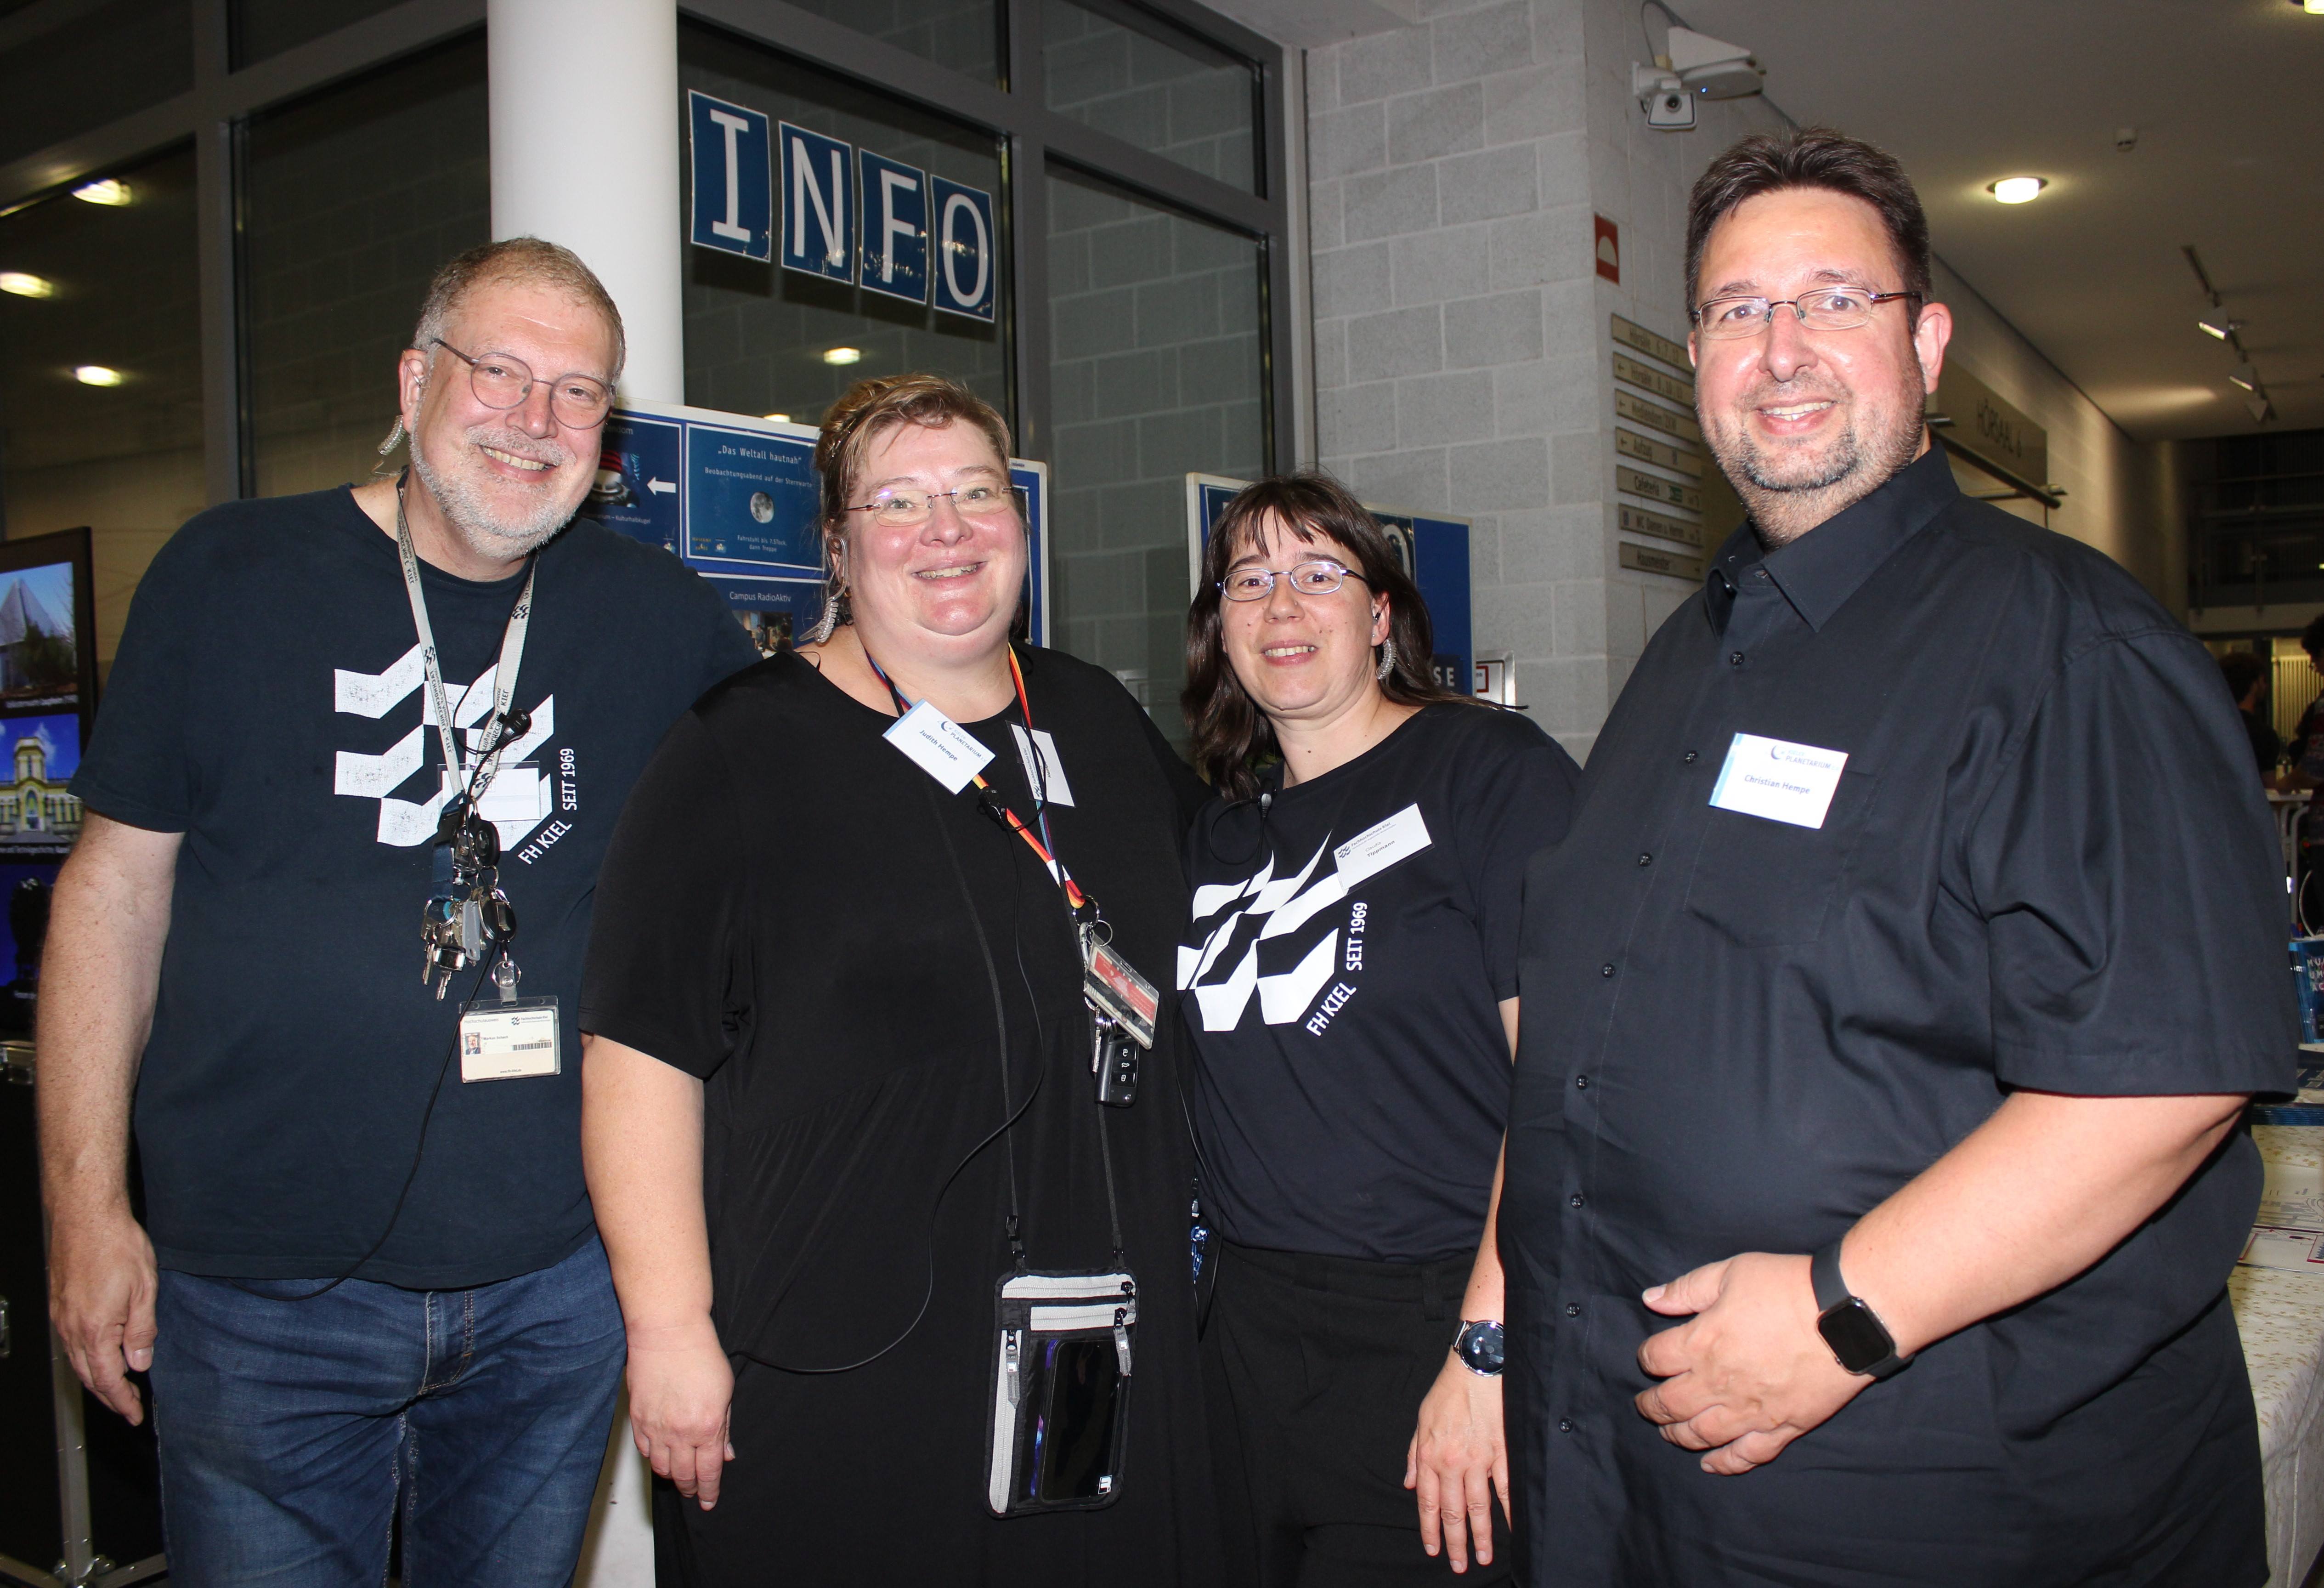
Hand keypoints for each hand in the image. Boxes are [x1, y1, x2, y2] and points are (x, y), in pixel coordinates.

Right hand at [47, 1207, 157, 1423]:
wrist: (85, 1216)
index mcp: (95, 1331)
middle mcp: (72, 1329)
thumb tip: (139, 1365)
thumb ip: (141, 1332)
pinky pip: (71, 1343)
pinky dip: (85, 1358)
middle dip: (110, 1395)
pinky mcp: (59, 1304)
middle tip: (128, 1407)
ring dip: (96, 1378)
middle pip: (89, 1375)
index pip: (108, 1380)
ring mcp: (62, 1317)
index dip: (122, 1401)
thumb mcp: (144, 1290)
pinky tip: (98, 1355)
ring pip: (77, 1361)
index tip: (135, 1415)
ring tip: (117, 1387)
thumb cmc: (117, 1247)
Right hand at [625, 1316, 735, 1508]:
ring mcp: (655, 1427)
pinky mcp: (636, 1419)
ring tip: (679, 1476)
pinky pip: (644, 1451)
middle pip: (683, 1475)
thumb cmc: (702, 1357)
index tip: (708, 1502)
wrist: (668, 1333)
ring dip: (671, 1476)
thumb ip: (724, 1428)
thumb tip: (725, 1456)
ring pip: (661, 1467)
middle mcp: (679, 1433)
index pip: (707, 1472)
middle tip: (694, 1491)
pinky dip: (653, 1458)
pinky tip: (661, 1457)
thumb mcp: (725, 1393)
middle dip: (690, 1487)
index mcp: (706, 1428)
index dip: (708, 1491)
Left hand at [1405, 1350, 1507, 1571]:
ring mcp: (1480, 1459)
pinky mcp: (1502, 1451)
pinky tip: (1512, 1529)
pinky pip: (1505, 1488)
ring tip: (1484, 1557)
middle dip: (1456, 1542)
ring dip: (1482, 1536)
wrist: (1476, 1366)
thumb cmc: (1448, 1391)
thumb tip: (1411, 1485)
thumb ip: (1415, 1455)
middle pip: (1454, 1512)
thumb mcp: (1421, 1420)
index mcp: (1431, 1455)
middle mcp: (1453, 1462)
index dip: (1430, 1529)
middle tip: (1459, 1565)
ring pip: (1479, 1507)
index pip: (1429, 1502)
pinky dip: (1508, 1511)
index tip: (1433, 1549)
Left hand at [1633, 1252, 1865, 1474]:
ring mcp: (1751, 1411)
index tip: (1648, 1357)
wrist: (1846, 1317)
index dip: (1645, 1358)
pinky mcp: (1783, 1428)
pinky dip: (1725, 1463)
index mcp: (1701, 1343)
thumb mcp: (1729, 1272)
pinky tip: (1711, 1465)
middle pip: (1670, 1404)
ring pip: (1701, 1434)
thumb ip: (1686, 1290)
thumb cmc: (1786, 1287)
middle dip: (1651, 1406)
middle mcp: (1719, 1384)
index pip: (1654, 1359)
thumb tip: (1649, 1299)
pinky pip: (1747, 1455)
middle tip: (1645, 1405)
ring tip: (1668, 1433)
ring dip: (1678, 1435)